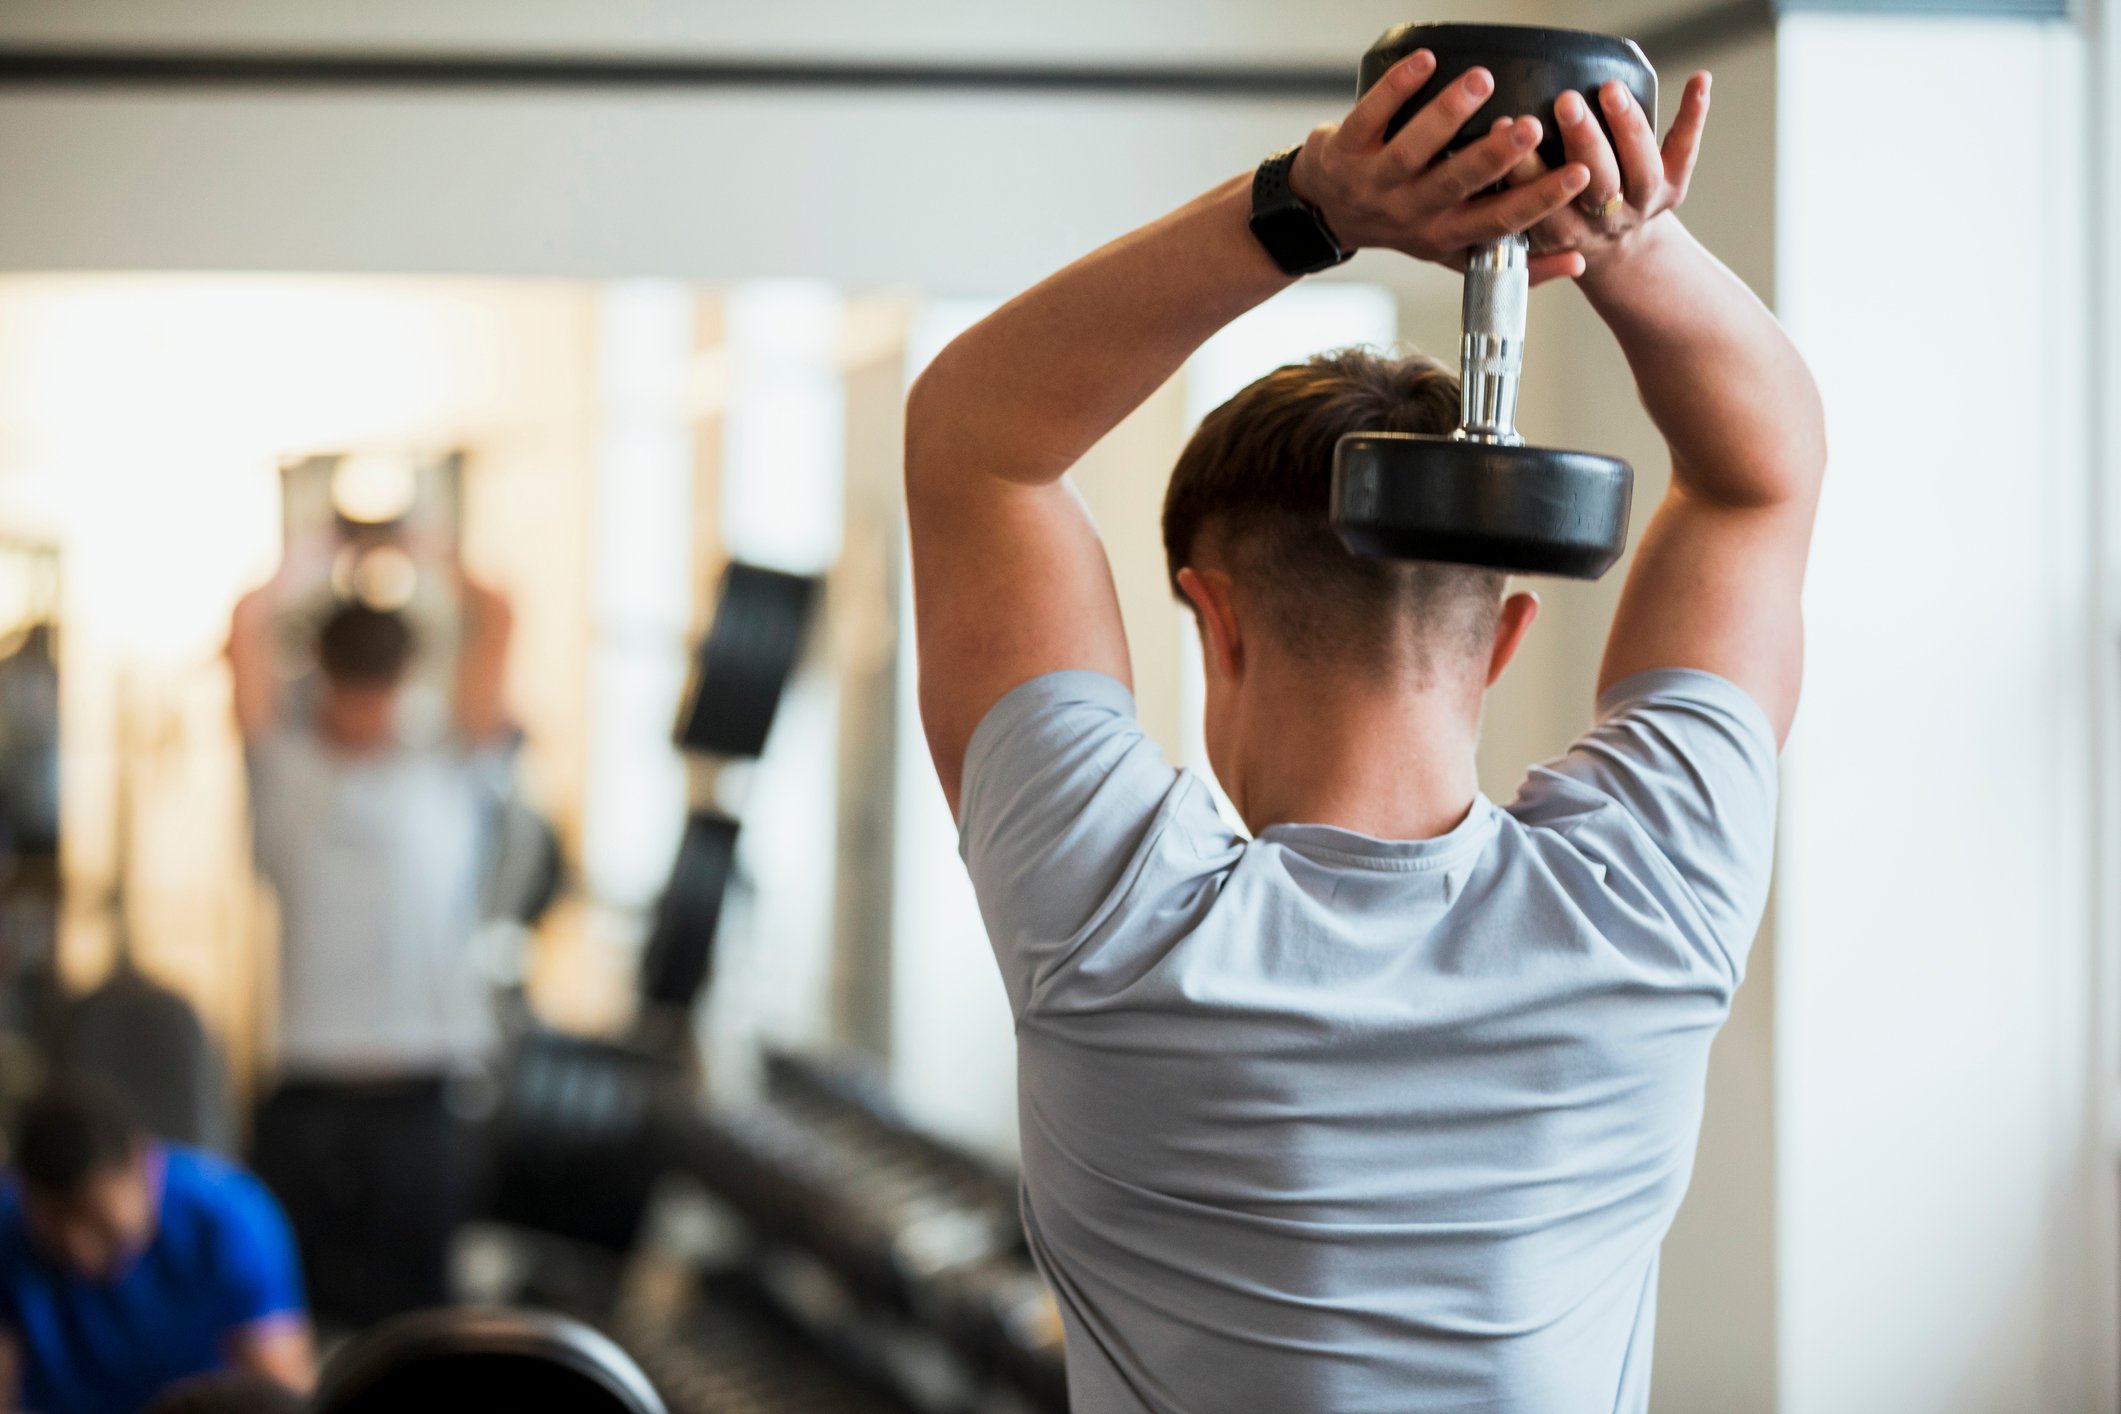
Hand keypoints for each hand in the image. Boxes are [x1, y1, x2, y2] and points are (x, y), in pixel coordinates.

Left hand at [1289, 49, 1592, 284]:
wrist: (1325, 212)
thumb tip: (1578, 262)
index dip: (1539, 202)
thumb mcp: (1454, 252)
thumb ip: (1515, 260)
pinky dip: (1396, 88)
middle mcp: (1410, 212)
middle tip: (1528, 127)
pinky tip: (1424, 61)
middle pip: (1455, 185)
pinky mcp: (1344, 150)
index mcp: (1445, 235)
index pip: (1498, 222)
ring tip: (1481, 80)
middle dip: (1495, 157)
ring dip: (1447, 114)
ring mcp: (1375, 181)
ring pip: (1412, 150)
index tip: (1578, 175)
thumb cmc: (1405, 223)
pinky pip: (1370, 116)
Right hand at [1511, 72, 1711, 273]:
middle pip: (1595, 184)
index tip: (1507, 128)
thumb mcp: (1525, 224)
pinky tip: (1698, 81)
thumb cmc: (1561, 224)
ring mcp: (1640, 205)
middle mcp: (1600, 222)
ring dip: (1627, 127)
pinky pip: (1684, 150)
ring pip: (1640, 169)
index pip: (1536, 201)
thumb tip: (1488, 132)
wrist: (1614, 257)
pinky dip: (1693, 114)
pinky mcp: (1672, 189)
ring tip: (1611, 90)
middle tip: (1565, 102)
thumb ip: (1506, 189)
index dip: (1523, 167)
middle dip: (1582, 141)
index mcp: (1556, 231)